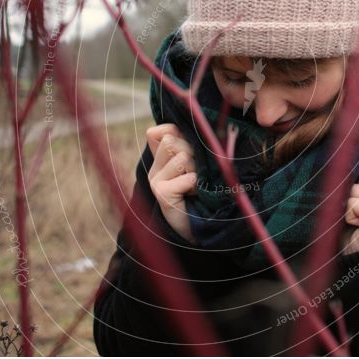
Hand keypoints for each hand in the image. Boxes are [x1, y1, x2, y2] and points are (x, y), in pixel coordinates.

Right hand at [146, 123, 197, 243]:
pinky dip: (198, 185)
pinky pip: (189, 177)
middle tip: (197, 175)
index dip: (180, 135)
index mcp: (160, 159)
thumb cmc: (204, 194)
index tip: (192, 153)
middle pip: (172, 140)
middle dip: (193, 154)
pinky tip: (195, 196)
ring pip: (182, 157)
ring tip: (197, 187)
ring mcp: (155, 182)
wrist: (201, 230)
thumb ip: (188, 145)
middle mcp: (154, 169)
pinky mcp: (162, 195)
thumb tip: (179, 128)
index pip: (163, 131)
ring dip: (198, 171)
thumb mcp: (197, 165)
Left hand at [340, 134, 358, 254]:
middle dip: (354, 189)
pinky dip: (347, 213)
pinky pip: (355, 200)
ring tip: (355, 222)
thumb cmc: (355, 233)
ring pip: (358, 186)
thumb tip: (357, 155)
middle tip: (357, 214)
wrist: (358, 265)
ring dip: (347, 204)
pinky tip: (356, 226)